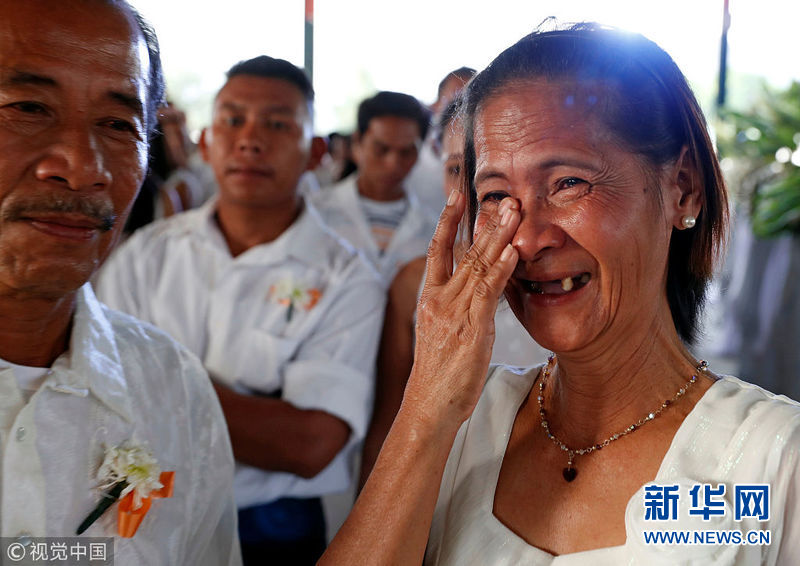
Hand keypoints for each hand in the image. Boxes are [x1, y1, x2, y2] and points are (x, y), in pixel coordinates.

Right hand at [403, 191, 519, 429]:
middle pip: (463, 252)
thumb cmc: (438, 373)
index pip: (436, 251)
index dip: (446, 222)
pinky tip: (512, 253)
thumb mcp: (439, 332)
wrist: (429, 404)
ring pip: (477, 267)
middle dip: (485, 223)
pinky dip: (501, 270)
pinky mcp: (471, 328)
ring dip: (498, 237)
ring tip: (515, 213)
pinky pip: (487, 293)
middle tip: (505, 199)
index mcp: (429, 299)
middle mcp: (439, 300)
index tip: (457, 196)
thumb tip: (471, 287)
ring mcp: (454, 313)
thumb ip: (453, 306)